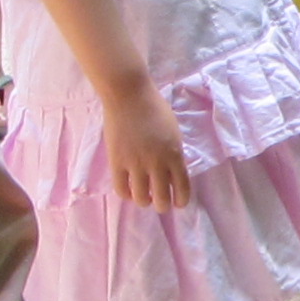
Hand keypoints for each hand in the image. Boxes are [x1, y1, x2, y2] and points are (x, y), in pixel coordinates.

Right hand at [105, 78, 190, 209]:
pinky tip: (129, 190)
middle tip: (159, 202)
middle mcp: (157, 163)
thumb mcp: (174, 132)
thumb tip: (172, 174)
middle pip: (162, 200)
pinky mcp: (117, 161)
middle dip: (162, 206)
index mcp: (175, 155)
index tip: (178, 203)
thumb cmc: (154, 108)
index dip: (181, 201)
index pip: (182, 188)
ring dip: (144, 201)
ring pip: (142, 199)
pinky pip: (122, 189)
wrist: (129, 95)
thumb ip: (174, 154)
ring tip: (143, 197)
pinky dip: (127, 195)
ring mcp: (136, 164)